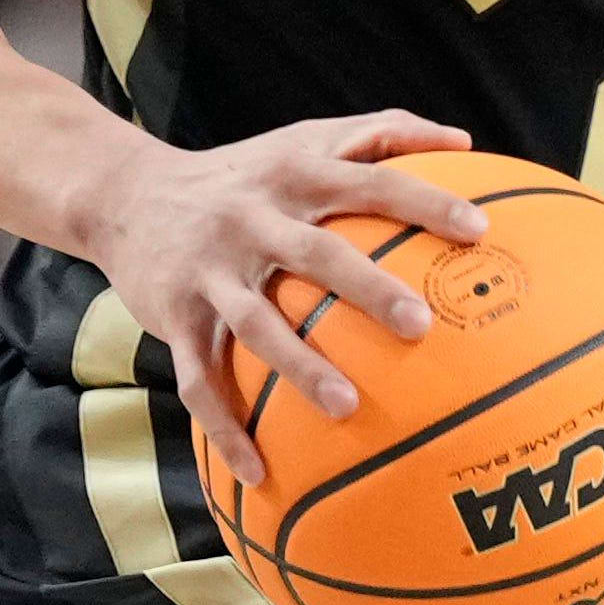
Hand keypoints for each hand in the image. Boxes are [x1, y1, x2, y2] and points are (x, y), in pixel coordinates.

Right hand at [82, 108, 483, 483]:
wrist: (125, 194)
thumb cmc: (246, 171)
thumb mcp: (306, 138)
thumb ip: (383, 132)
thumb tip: (466, 140)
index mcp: (295, 174)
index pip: (370, 181)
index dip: (424, 202)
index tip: (478, 231)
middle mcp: (252, 219)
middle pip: (316, 253)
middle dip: (368, 289)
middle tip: (422, 325)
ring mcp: (211, 271)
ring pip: (256, 323)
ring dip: (299, 367)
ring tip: (347, 408)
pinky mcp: (175, 317)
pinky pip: (199, 380)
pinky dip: (225, 428)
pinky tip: (259, 472)